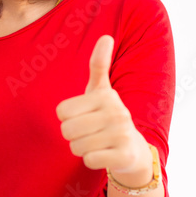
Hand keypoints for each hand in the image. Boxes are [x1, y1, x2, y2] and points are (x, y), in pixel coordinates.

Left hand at [55, 34, 149, 177]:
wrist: (134, 150)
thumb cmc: (108, 116)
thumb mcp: (101, 91)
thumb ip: (99, 65)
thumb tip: (106, 36)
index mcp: (105, 95)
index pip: (61, 111)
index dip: (67, 118)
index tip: (84, 116)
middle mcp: (117, 112)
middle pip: (67, 130)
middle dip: (72, 135)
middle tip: (88, 133)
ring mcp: (122, 134)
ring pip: (76, 146)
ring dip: (81, 148)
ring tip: (97, 143)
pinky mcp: (124, 155)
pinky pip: (89, 160)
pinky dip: (91, 160)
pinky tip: (104, 154)